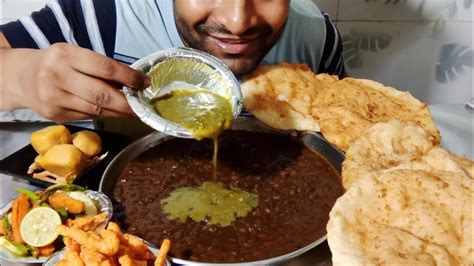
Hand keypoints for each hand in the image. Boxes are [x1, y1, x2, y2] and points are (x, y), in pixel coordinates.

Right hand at [2, 43, 148, 121]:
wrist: (23, 77)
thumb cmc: (58, 63)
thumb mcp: (76, 55)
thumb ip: (101, 68)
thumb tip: (134, 83)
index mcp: (66, 56)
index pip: (105, 68)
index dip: (129, 77)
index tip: (145, 83)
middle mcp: (57, 76)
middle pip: (102, 95)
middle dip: (127, 103)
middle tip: (142, 106)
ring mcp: (54, 98)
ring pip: (96, 110)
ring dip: (118, 112)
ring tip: (132, 111)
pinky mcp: (54, 115)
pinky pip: (87, 117)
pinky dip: (103, 115)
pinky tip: (112, 113)